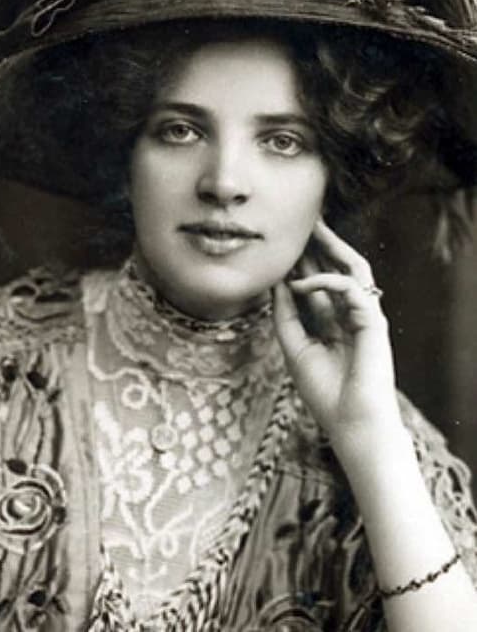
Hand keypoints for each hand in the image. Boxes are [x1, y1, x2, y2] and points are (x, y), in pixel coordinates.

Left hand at [273, 220, 403, 449]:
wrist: (351, 424)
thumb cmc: (325, 393)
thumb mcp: (295, 349)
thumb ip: (286, 316)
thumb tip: (276, 283)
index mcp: (334, 324)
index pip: (319, 285)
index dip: (302, 265)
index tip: (282, 247)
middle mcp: (351, 316)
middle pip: (338, 270)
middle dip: (321, 247)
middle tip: (301, 225)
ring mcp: (365, 317)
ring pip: (354, 270)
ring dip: (333, 248)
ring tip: (313, 229)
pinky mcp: (374, 321)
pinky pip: (351, 288)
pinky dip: (326, 281)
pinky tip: (301, 283)